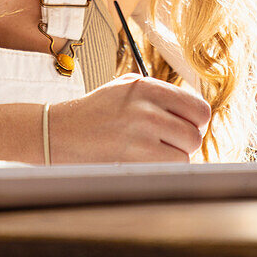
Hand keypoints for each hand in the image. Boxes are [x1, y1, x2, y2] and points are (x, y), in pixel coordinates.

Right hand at [48, 74, 210, 163]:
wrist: (58, 133)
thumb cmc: (94, 112)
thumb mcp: (125, 88)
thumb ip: (160, 93)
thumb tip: (194, 109)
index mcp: (146, 87)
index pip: (198, 107)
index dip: (197, 122)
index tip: (189, 127)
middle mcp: (145, 108)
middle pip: (195, 134)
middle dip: (187, 142)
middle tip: (171, 144)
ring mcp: (139, 134)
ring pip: (185, 154)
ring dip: (175, 158)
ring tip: (156, 153)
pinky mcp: (131, 158)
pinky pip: (168, 168)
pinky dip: (163, 169)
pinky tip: (145, 162)